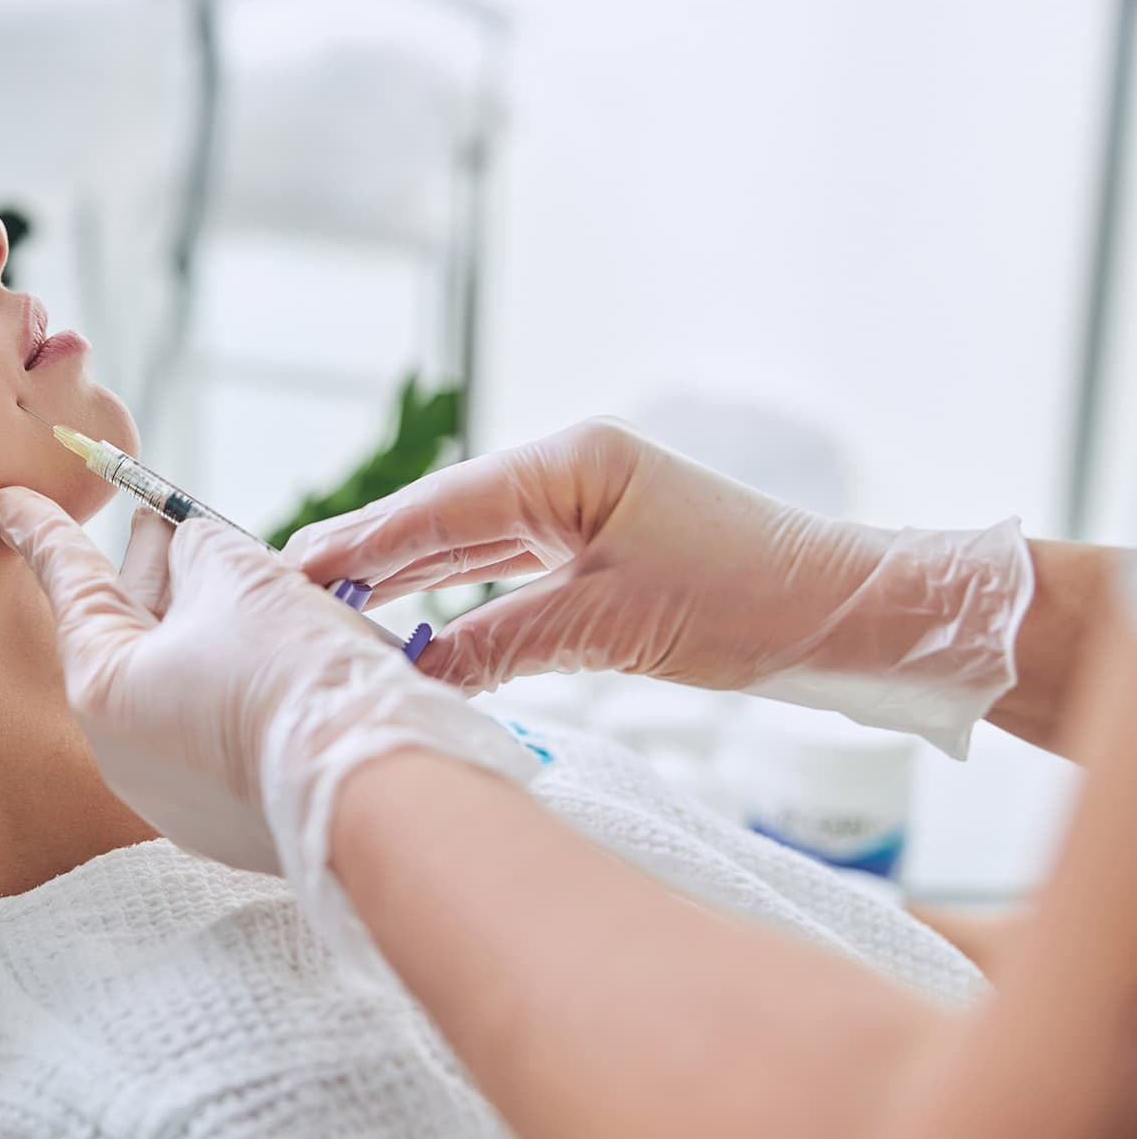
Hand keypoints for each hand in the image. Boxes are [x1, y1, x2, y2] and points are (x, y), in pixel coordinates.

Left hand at [0, 488, 539, 943]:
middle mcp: (125, 751)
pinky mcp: (232, 819)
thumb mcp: (238, 575)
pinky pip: (220, 730)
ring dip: (206, 621)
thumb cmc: (289, 673)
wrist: (369, 787)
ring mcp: (177, 795)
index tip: (4, 502)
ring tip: (230, 570)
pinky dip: (238, 679)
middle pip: (132, 633)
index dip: (43, 530)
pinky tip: (275, 646)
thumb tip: (191, 545)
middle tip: (159, 519)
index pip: (69, 584)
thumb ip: (199, 548)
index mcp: (103, 687)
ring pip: (181, 681)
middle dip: (152, 570)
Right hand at [284, 418, 1032, 756]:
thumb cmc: (753, 602)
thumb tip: (414, 672)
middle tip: (286, 589)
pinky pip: (504, 568)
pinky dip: (455, 596)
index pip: (439, 507)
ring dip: (402, 576)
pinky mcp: (598, 545)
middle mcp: (568, 474)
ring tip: (326, 605)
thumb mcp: (613, 627)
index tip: (295, 574)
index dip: (361, 545)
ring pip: (468, 542)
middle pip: (442, 517)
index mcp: (569, 466)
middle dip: (365, 554)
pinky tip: (410, 622)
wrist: (854, 612)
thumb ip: (502, 642)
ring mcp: (583, 507)